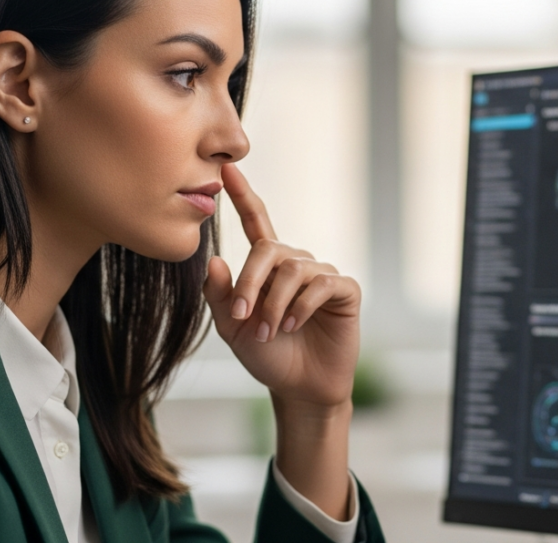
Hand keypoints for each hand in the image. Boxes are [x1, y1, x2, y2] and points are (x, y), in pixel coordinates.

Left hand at [203, 163, 360, 408]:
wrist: (300, 387)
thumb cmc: (268, 356)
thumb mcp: (233, 328)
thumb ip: (219, 295)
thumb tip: (213, 258)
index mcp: (269, 267)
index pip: (256, 222)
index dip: (243, 195)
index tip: (227, 169)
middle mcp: (297, 263)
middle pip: (270, 249)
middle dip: (251, 282)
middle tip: (241, 317)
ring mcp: (322, 275)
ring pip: (293, 269)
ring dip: (274, 304)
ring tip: (270, 332)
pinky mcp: (345, 291)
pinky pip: (322, 284)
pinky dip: (301, 306)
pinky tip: (293, 326)